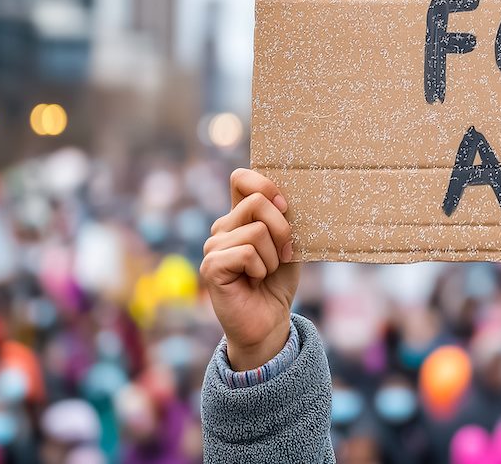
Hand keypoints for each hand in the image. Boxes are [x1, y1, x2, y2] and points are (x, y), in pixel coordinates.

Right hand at [201, 168, 298, 370]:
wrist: (270, 321)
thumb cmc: (279, 280)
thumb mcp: (288, 242)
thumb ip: (283, 217)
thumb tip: (285, 196)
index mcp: (239, 216)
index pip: (242, 178)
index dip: (266, 184)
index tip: (286, 206)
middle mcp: (222, 227)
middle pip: (257, 202)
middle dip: (282, 229)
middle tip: (283, 253)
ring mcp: (213, 247)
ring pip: (257, 230)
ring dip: (273, 256)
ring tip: (266, 272)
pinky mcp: (211, 267)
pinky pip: (246, 253)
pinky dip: (261, 268)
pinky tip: (255, 281)